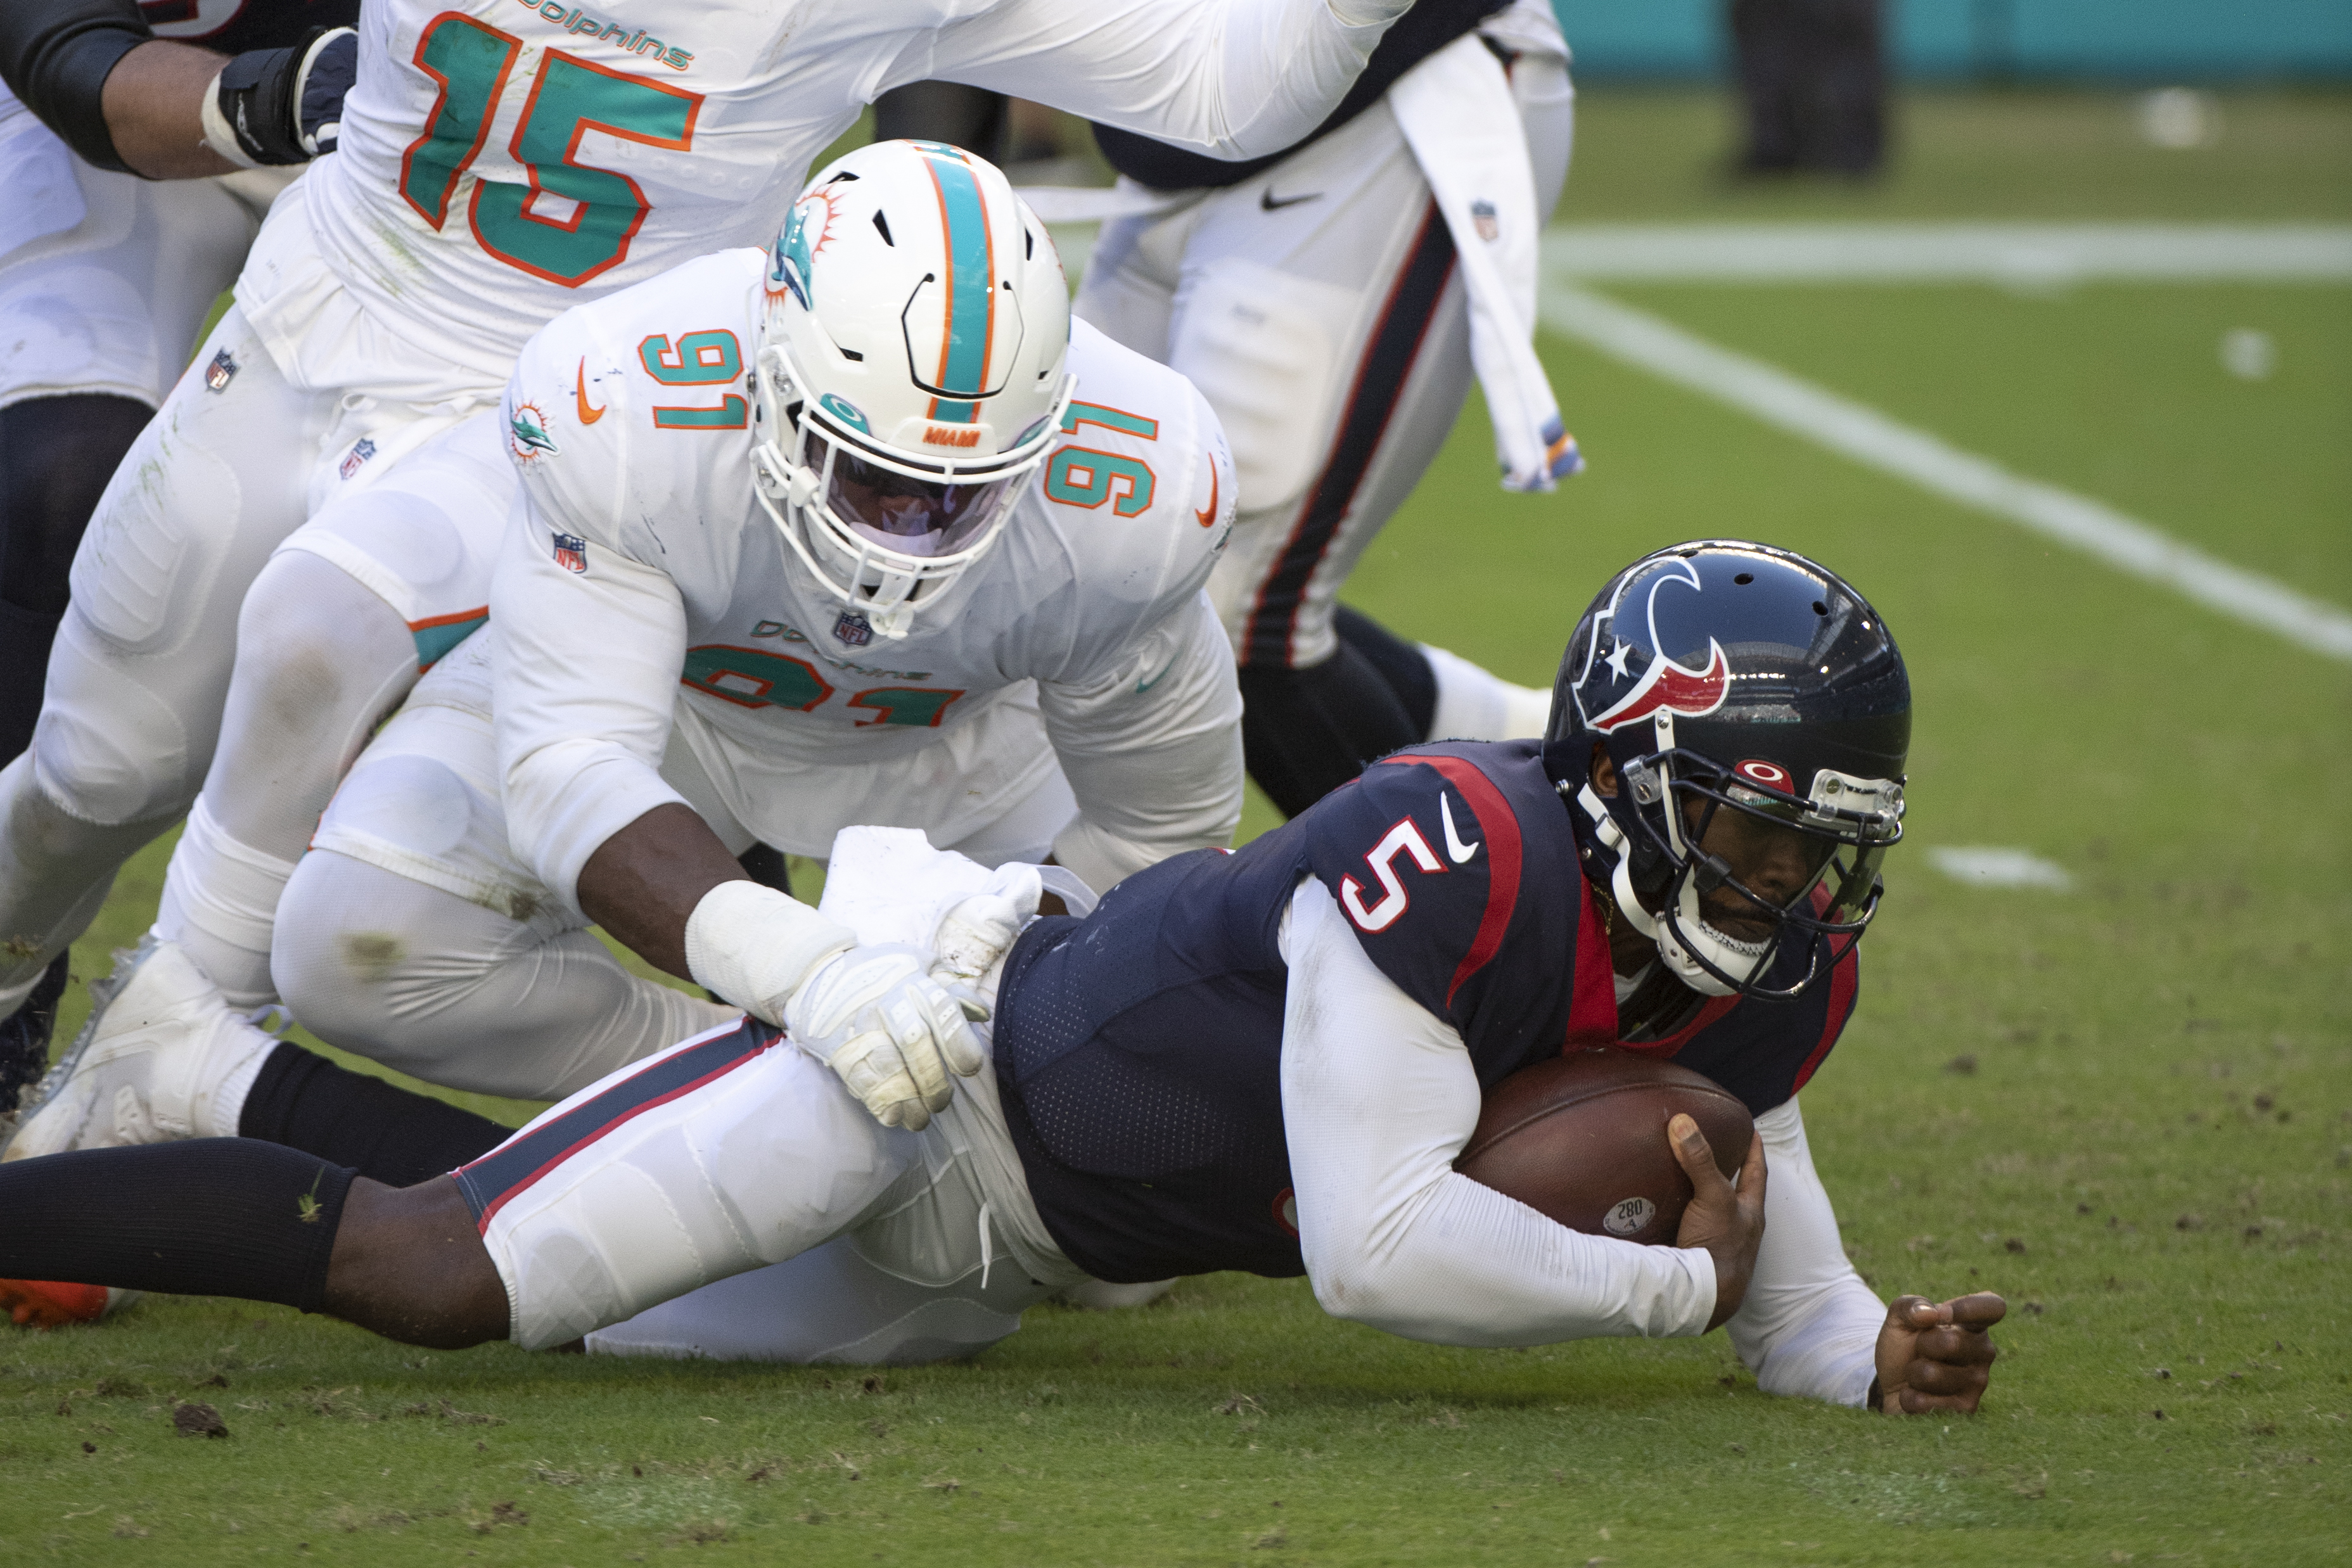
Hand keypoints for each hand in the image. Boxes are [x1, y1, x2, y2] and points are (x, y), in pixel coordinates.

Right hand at [786, 944, 985, 1130]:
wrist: (818, 974)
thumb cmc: (881, 974)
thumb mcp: (919, 966)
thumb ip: (952, 988)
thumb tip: (982, 1014)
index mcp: (912, 981)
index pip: (942, 1011)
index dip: (959, 1043)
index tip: (968, 1069)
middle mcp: (886, 1002)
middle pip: (915, 1043)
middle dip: (933, 1080)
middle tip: (942, 1101)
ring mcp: (860, 1025)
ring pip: (887, 1066)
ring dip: (908, 1100)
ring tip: (920, 1119)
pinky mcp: (838, 1047)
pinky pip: (859, 1079)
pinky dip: (879, 1103)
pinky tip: (894, 1117)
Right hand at [1668, 1114, 1766, 1329]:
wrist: (1701, 1298)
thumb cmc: (1719, 1248)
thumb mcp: (1714, 1198)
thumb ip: (1700, 1161)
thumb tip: (1682, 1121)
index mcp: (1751, 1212)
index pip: (1756, 1171)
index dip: (1753, 1148)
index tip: (1750, 1128)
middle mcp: (1737, 1228)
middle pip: (1735, 1192)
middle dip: (1725, 1171)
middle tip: (1712, 1146)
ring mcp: (1716, 1244)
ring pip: (1709, 1212)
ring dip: (1697, 1195)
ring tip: (1677, 1173)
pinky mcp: (1694, 1256)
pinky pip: (1685, 1228)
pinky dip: (1674, 1216)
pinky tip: (1657, 1209)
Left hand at [1872, 1293, 2004, 1413]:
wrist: (1891, 1387)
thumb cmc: (1902, 1348)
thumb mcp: (1898, 1319)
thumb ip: (1909, 1306)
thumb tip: (1932, 1313)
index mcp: (1973, 1324)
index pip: (1993, 1307)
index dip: (1969, 1308)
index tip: (1942, 1314)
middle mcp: (1983, 1351)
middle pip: (1950, 1342)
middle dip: (1921, 1345)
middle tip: (1920, 1351)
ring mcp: (1978, 1382)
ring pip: (1931, 1374)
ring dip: (1913, 1373)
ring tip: (1918, 1375)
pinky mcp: (1966, 1410)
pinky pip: (1926, 1402)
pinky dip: (1909, 1397)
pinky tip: (1916, 1396)